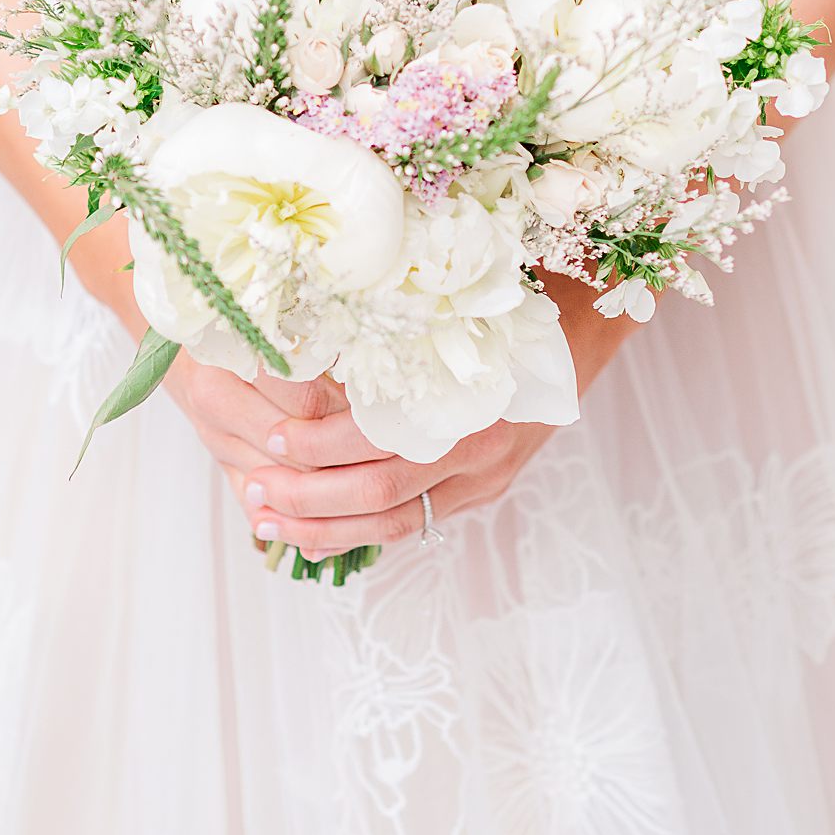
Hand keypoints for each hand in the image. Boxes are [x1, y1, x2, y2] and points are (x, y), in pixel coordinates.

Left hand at [238, 277, 637, 559]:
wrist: (580, 325)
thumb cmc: (503, 300)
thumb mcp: (446, 304)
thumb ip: (389, 330)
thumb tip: (298, 341)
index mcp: (465, 392)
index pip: (377, 438)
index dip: (318, 444)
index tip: (269, 437)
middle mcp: (477, 443)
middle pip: (379, 488)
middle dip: (309, 497)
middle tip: (255, 490)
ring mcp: (484, 474)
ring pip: (395, 521)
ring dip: (325, 526)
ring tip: (268, 521)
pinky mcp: (485, 490)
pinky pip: (416, 524)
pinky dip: (362, 531)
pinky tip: (316, 534)